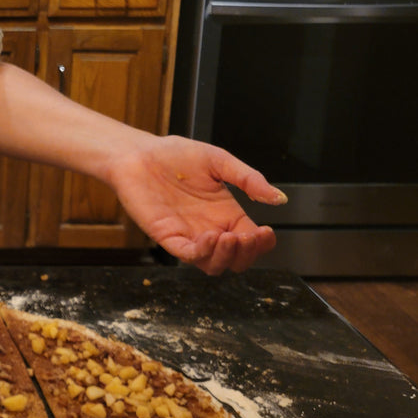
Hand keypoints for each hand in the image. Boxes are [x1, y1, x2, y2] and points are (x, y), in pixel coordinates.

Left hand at [106, 134, 286, 274]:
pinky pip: (188, 256)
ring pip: (214, 265)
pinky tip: (210, 237)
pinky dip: (202, 253)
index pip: (252, 240)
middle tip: (248, 237)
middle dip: (248, 254)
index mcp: (226, 214)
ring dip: (227, 257)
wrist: (138, 153)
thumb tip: (279, 198)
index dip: (263, 243)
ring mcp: (189, 235)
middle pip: (237, 259)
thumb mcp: (219, 161)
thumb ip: (248, 179)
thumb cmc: (174, 155)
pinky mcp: (168, 237)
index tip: (266, 232)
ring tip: (228, 237)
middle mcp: (210, 228)